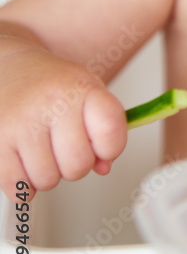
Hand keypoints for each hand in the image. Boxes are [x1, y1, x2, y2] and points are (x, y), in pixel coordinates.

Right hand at [0, 37, 126, 200]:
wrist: (7, 67)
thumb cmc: (49, 84)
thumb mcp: (85, 92)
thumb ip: (104, 128)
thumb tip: (104, 166)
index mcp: (81, 88)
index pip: (110, 131)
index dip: (110, 148)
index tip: (101, 146)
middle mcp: (53, 102)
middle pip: (78, 164)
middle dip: (75, 166)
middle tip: (64, 149)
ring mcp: (22, 121)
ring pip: (47, 179)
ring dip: (46, 174)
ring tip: (41, 150)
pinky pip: (17, 186)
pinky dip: (23, 183)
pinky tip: (23, 161)